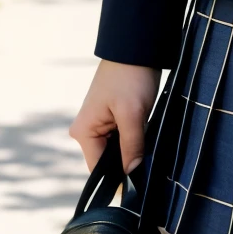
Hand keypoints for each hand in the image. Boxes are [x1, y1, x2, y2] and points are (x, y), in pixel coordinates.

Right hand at [70, 58, 160, 173]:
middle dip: (128, 162)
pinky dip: (134, 139)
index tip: (140, 186)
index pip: (99, 170)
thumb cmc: (130, 77)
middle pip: (108, 162)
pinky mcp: (111, 119)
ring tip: (148, 146)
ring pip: (117, 151)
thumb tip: (132, 174)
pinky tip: (146, 136)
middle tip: (149, 163)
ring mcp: (98, 125)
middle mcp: (86, 131)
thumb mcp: (133, 114)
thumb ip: (131, 146)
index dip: (120, 179)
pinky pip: (122, 139)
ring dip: (132, 150)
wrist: (135, 47)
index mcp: (83, 132)